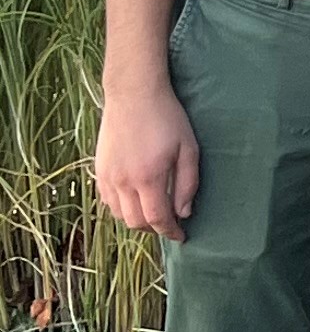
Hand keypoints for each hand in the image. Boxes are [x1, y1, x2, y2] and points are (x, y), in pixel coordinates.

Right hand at [94, 77, 198, 241]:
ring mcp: (107, 176)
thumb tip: (183, 212)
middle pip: (136, 222)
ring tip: (154, 214)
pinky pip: (108, 201)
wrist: (133, 95)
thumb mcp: (189, 148)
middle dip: (155, 229)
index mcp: (148, 177)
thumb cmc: (167, 118)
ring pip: (119, 215)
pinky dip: (122, 208)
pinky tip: (135, 201)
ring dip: (137, 220)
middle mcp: (123, 181)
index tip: (181, 237)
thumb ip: (187, 183)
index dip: (170, 231)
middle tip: (170, 225)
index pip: (157, 218)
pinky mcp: (99, 170)